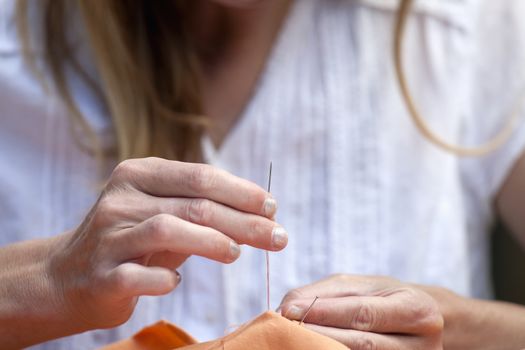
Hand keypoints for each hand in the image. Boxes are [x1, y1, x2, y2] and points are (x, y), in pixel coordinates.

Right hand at [47, 158, 286, 330]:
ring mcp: (108, 236)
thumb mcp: (163, 215)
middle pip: (195, 204)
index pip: (201, 176)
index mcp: (138, 174)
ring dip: (213, 242)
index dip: (242, 191)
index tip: (272, 207)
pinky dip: (164, 278)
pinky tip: (176, 281)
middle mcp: (121, 198)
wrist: (66, 277)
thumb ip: (203, 209)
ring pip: (169, 229)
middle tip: (278, 238)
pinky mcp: (102, 275)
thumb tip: (262, 213)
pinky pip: (140, 275)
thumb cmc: (130, 242)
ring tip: (237, 254)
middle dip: (244, 221)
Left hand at [279, 275, 442, 349]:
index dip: (323, 313)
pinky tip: (314, 349)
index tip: (288, 311)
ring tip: (295, 341)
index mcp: (416, 309)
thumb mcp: (360, 285)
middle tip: (286, 329)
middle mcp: (422, 342)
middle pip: (361, 344)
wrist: (423, 320)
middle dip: (318, 335)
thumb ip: (323, 294)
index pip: (362, 313)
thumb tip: (287, 308)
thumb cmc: (385, 298)